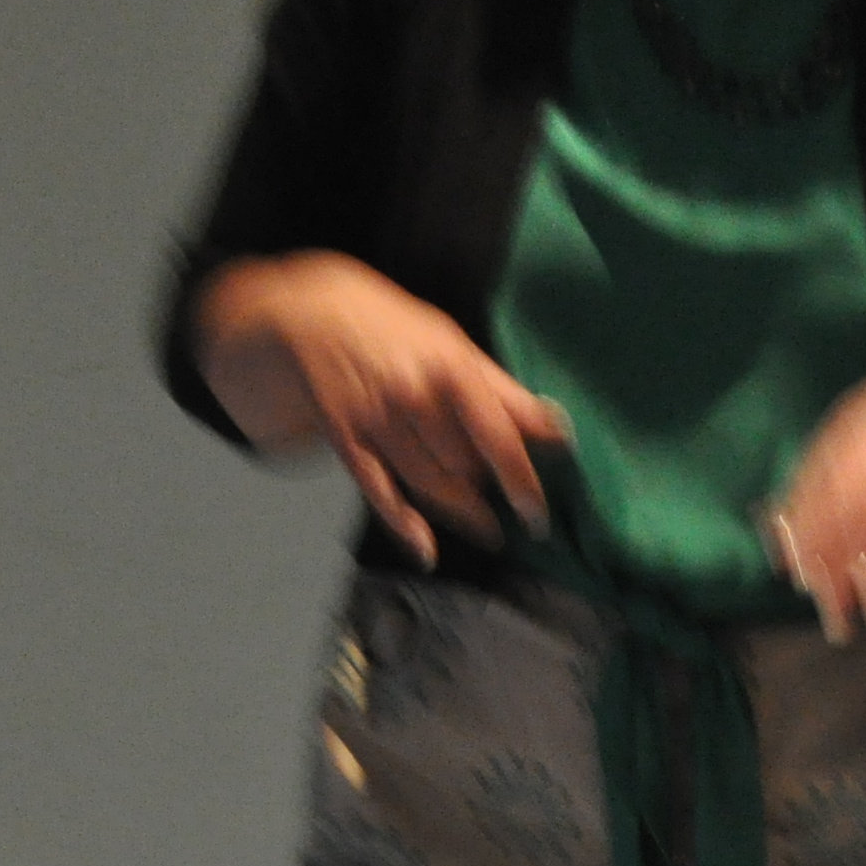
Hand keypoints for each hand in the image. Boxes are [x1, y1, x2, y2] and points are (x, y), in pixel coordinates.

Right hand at [195, 254, 571, 566]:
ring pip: (430, 484)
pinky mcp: (347, 442)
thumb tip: (557, 431)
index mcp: (449, 369)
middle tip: (511, 504)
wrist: (308, 315)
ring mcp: (377, 423)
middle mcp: (413, 398)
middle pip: (465, 466)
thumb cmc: (395, 329)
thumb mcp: (452, 344)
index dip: (521, 481)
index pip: (497, 438)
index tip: (537, 514)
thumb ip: (504, 391)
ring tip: (487, 530)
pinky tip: (426, 551)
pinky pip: (380, 492)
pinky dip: (404, 525)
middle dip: (487, 486)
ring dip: (462, 513)